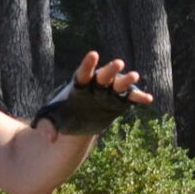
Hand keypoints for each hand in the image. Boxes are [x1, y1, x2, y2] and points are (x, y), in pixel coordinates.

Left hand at [31, 52, 152, 137]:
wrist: (76, 121)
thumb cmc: (60, 116)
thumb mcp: (49, 121)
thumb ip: (47, 127)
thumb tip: (51, 138)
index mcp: (79, 84)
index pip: (83, 72)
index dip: (88, 64)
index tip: (93, 54)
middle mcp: (96, 84)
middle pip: (104, 75)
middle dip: (110, 69)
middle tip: (117, 63)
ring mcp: (109, 92)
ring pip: (119, 83)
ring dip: (127, 80)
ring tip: (134, 76)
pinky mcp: (119, 102)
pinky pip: (130, 99)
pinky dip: (138, 97)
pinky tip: (148, 99)